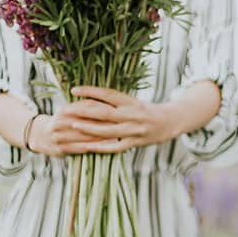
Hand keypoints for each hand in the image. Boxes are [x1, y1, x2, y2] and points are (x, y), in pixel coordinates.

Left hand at [48, 86, 176, 154]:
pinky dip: (101, 147)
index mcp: (131, 101)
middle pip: (104, 112)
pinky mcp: (136, 143)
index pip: (108, 94)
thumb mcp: (133, 101)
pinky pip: (116, 146)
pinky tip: (87, 146)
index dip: (90, 91)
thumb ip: (114, 101)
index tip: (74, 90)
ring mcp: (134, 130)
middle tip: (65, 109)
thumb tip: (89, 97)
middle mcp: (132, 114)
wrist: (171, 122)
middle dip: (83, 111)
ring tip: (72, 125)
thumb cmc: (147, 110)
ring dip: (89, 128)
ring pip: (108, 130)